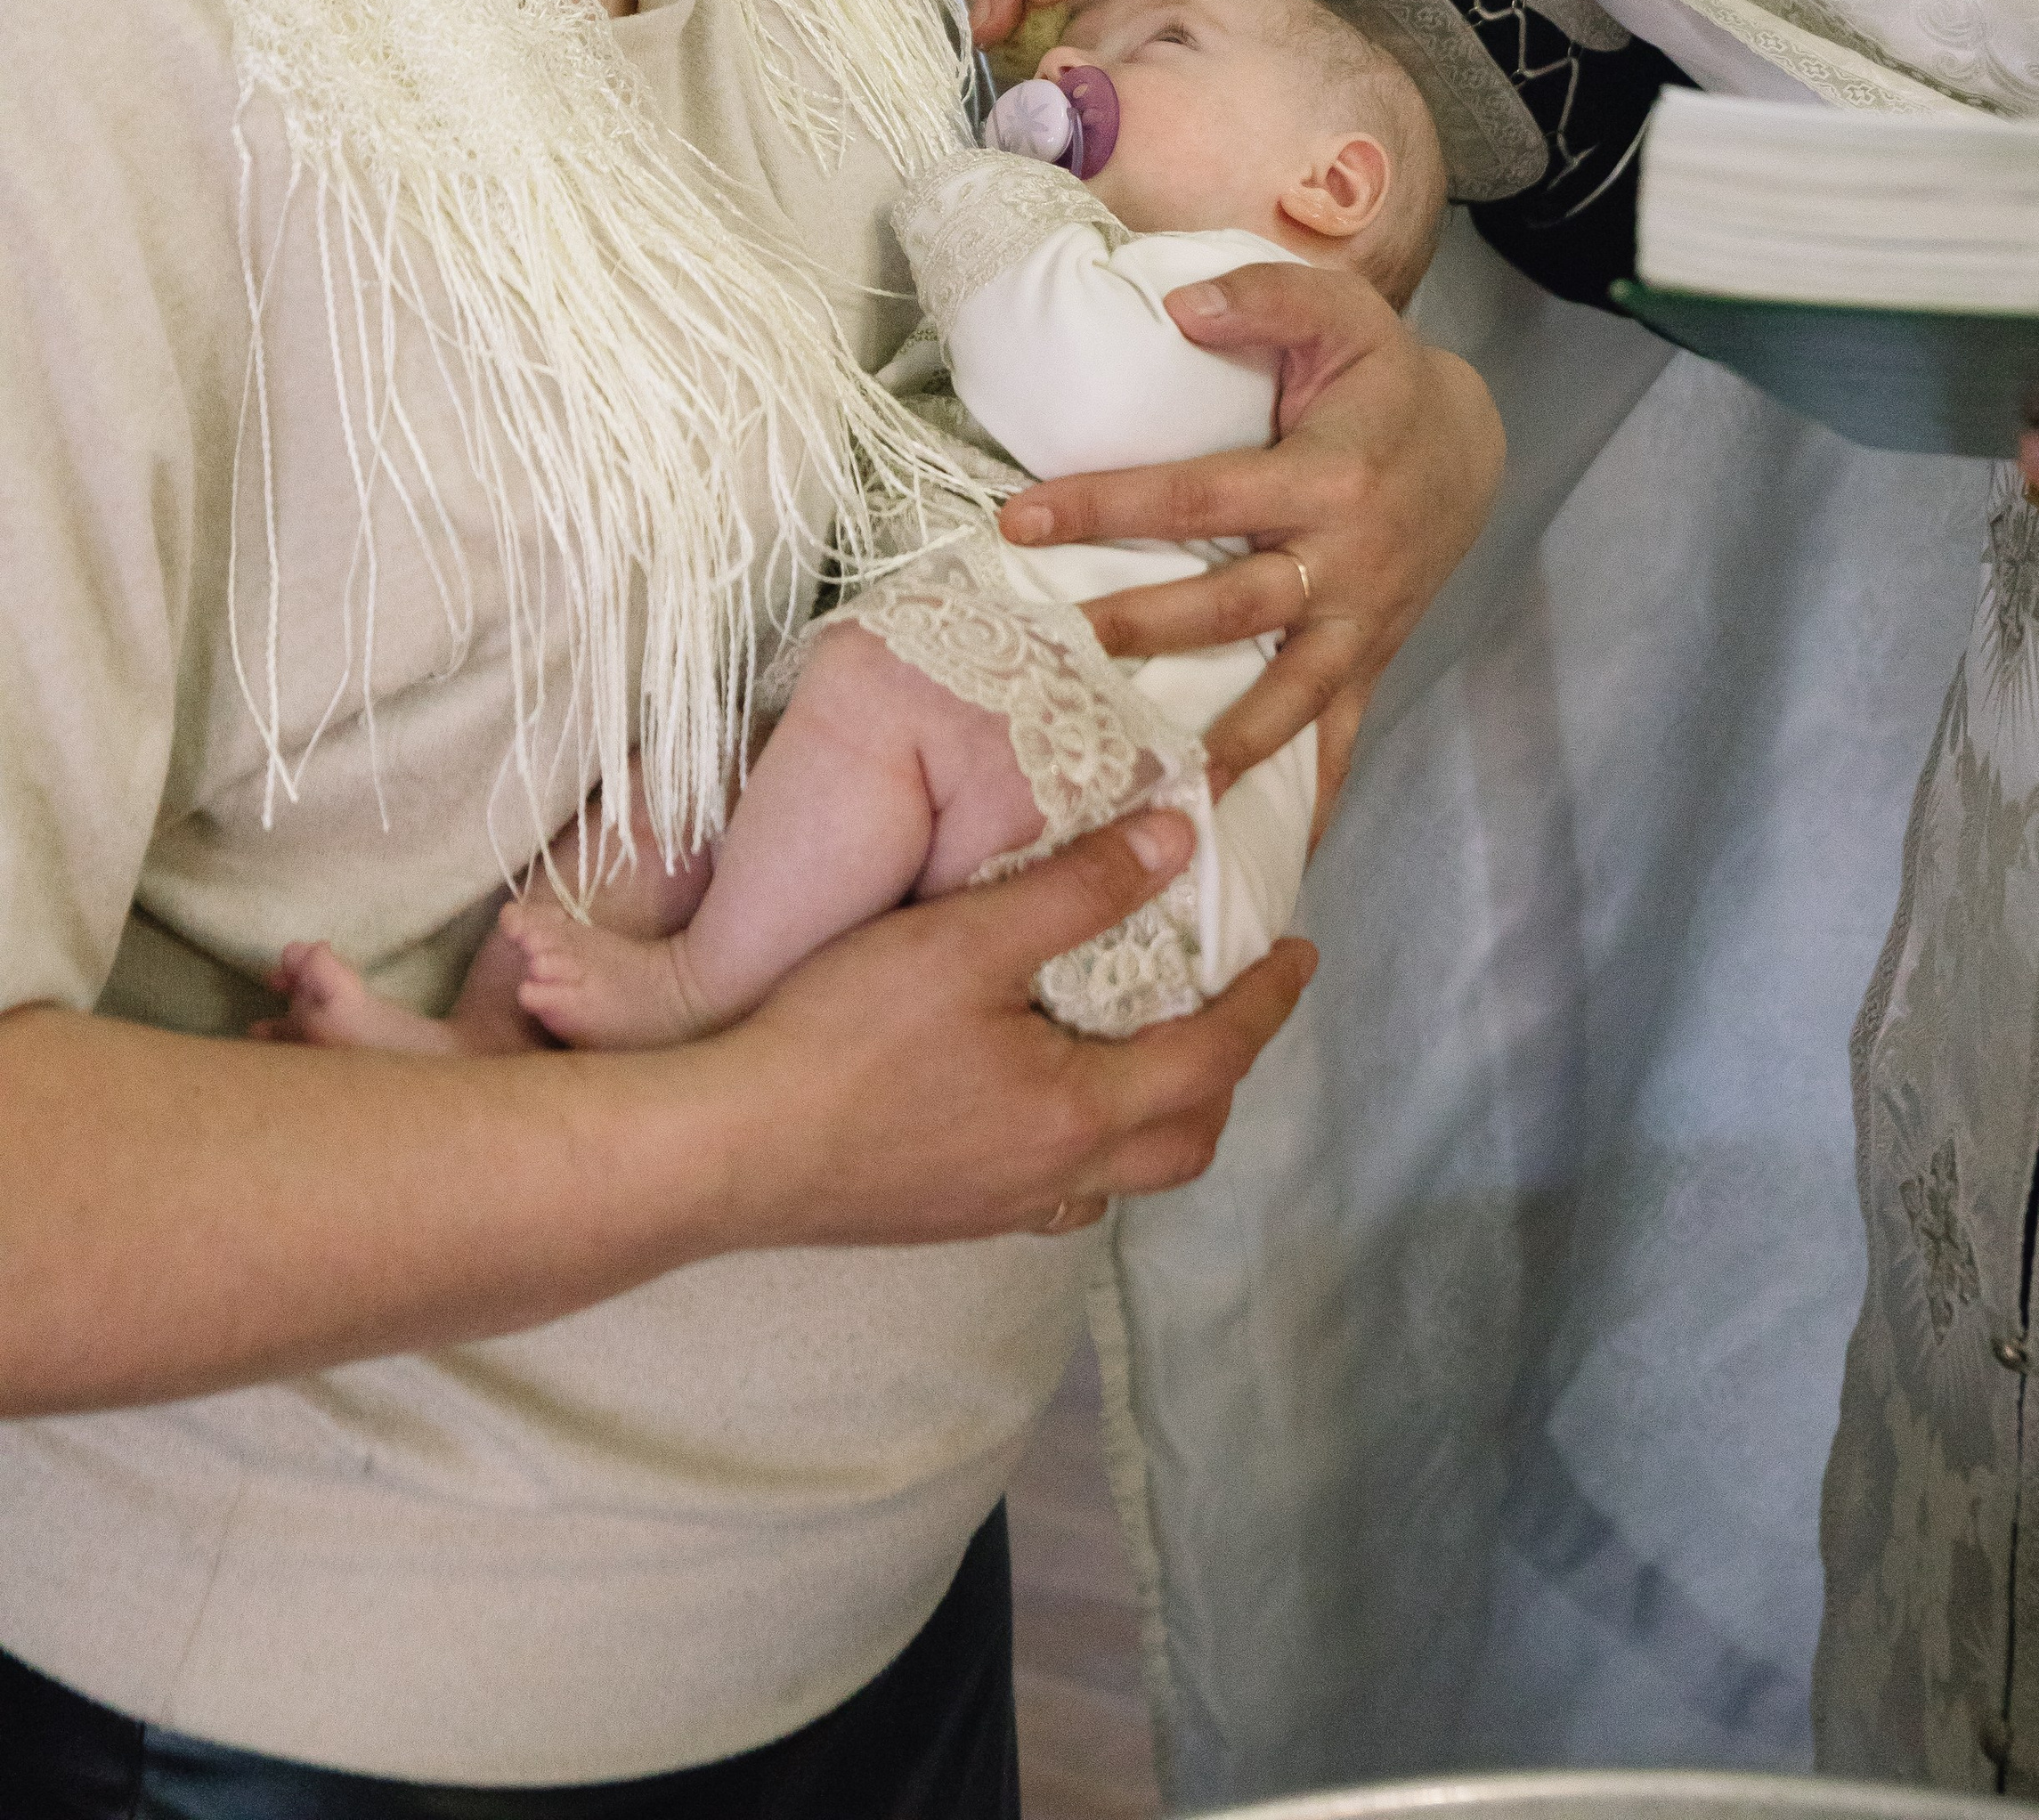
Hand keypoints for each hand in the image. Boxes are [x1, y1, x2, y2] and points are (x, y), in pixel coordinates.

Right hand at [0, 812, 1309, 1412]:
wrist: (722, 1151)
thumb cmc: (840, 1038)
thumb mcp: (967, 939)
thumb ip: (1079, 886)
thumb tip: (1177, 834)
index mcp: (1079, 1113)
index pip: (1215, 1056)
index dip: (1266, 1001)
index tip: (1304, 950)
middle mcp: (1053, 1178)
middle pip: (1184, 1140)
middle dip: (1224, 1072)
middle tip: (1235, 1005)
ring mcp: (993, 1210)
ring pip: (1116, 1174)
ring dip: (1155, 1117)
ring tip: (1149, 1048)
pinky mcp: (937, 1217)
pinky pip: (1050, 1190)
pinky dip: (1081, 1143)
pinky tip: (1040, 1101)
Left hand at [996, 264, 1504, 821]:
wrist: (1471, 443)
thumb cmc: (1381, 374)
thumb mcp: (1337, 310)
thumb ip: (1259, 298)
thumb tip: (1174, 309)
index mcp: (1327, 476)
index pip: (1199, 496)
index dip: (1108, 505)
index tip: (1017, 521)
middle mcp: (1346, 561)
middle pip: (1231, 608)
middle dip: (1139, 633)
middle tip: (1053, 652)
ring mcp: (1363, 622)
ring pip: (1287, 695)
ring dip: (1220, 744)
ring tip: (1150, 791)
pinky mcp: (1372, 659)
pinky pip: (1341, 737)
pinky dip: (1309, 796)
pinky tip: (1268, 855)